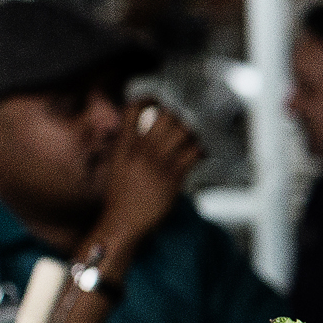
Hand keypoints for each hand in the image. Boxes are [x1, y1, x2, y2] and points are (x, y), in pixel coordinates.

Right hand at [96, 100, 204, 252]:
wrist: (122, 222)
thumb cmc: (121, 197)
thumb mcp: (119, 165)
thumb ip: (130, 146)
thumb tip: (144, 133)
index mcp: (124, 145)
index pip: (132, 109)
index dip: (148, 100)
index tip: (160, 101)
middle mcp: (140, 150)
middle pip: (165, 116)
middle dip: (179, 115)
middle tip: (186, 120)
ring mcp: (157, 163)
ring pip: (182, 131)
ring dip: (193, 131)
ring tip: (196, 136)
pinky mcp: (172, 177)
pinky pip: (192, 154)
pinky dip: (201, 150)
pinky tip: (202, 153)